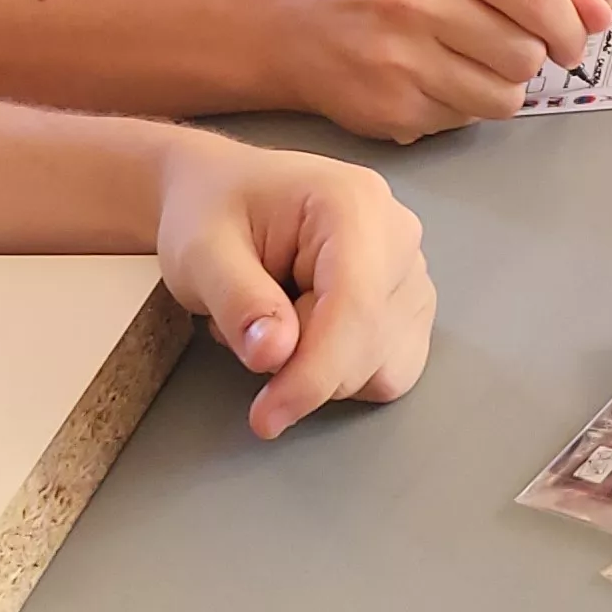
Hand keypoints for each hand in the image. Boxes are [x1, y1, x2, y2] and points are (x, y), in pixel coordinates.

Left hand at [151, 132, 437, 438]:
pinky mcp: (409, 305)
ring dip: (321, 368)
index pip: (356, 305)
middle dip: (304, 365)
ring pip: (384, 365)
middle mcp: (399, 234)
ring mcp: (411, 271)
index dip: (314, 372)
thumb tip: (276, 355)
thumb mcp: (200, 251)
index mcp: (354, 204)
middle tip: (247, 327)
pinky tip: (307, 334)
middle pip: (372, 343)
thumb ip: (238, 300)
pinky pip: (390, 370)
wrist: (222, 194)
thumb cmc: (211, 211)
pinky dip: (342, 372)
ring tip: (277, 320)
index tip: (266, 416)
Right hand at [267, 0, 609, 142]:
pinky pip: (465, 121)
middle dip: (531, 58)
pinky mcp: (390, 108)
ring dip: (502, 88)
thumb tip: (600, 12)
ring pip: (504, 97)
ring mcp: (398, 57)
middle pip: (526, 53)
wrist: (288, 23)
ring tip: (471, 65)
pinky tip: (432, 80)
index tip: (573, 37)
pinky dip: (462, 107)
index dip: (570, 24)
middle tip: (509, 48)